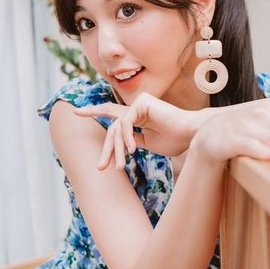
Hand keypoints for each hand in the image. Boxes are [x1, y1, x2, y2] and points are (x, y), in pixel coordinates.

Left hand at [74, 92, 199, 169]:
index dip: (94, 111)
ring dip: (117, 149)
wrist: (193, 135)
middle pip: (112, 127)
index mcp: (139, 116)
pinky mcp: (142, 102)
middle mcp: (137, 107)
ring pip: (117, 128)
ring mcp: (139, 102)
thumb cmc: (176, 140)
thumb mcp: (150, 143)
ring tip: (121, 166)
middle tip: (101, 167)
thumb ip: (133, 140)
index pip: (112, 112)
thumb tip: (120, 144)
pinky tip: (133, 149)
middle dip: (106, 149)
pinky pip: (125, 122)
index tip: (76, 112)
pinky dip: (127, 138)